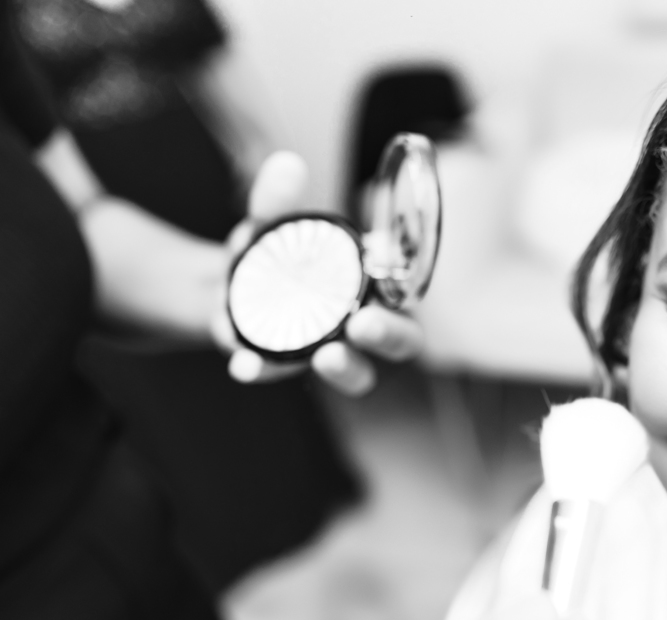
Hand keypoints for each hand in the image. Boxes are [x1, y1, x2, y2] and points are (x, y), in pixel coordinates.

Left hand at [213, 152, 422, 395]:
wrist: (226, 285)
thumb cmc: (275, 252)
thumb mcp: (271, 223)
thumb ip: (278, 201)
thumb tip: (287, 164)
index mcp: (377, 287)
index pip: (406, 298)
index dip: (403, 292)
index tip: (381, 269)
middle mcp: (364, 326)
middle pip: (400, 343)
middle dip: (388, 336)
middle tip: (364, 326)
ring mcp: (330, 352)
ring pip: (356, 374)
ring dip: (346, 369)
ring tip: (326, 357)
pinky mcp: (283, 366)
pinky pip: (278, 374)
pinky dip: (261, 369)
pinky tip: (243, 365)